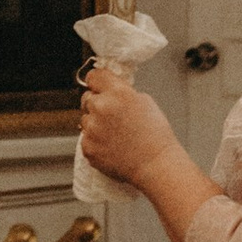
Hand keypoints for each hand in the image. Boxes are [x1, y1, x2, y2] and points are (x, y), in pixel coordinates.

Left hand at [77, 65, 172, 186]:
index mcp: (117, 93)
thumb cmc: (155, 136)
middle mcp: (101, 107)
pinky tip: (112, 146)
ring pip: (85, 119)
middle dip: (97, 104)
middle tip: (113, 117)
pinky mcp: (87, 146)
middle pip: (87, 98)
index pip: (94, 76)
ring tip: (116, 135)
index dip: (97, 82)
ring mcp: (92, 128)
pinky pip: (86, 138)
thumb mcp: (145, 102)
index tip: (98, 86)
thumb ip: (123, 92)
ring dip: (95, 124)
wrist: (155, 165)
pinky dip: (95, 141)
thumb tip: (110, 90)